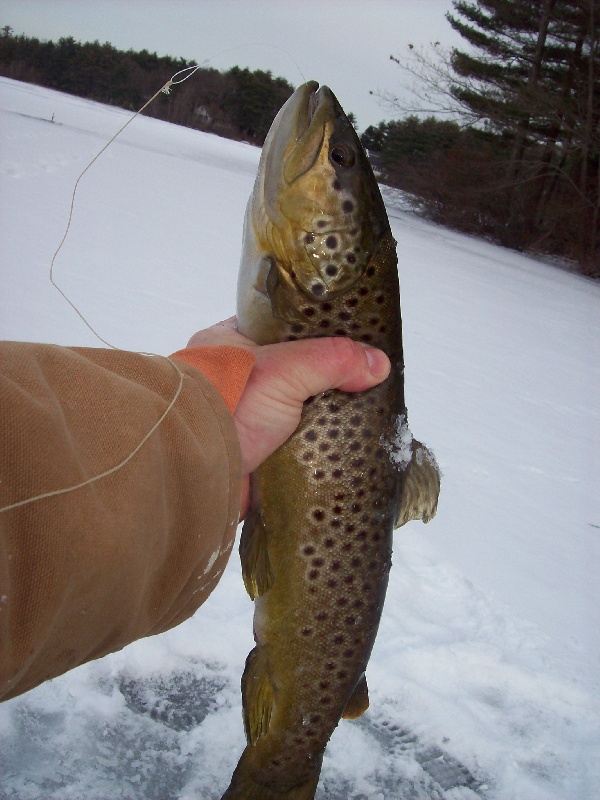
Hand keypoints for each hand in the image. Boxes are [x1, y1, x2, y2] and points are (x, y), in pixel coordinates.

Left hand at [188, 319, 390, 518]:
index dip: (317, 330)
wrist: (192, 472)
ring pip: (296, 409)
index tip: (352, 335)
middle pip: (294, 369)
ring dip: (323, 414)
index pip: (281, 326)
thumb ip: (332, 360)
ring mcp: (246, 416)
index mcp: (231, 342)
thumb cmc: (226, 403)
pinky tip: (346, 440)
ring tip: (366, 408)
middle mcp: (237, 377)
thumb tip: (379, 363)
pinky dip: (315, 443)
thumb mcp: (283, 370)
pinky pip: (294, 442)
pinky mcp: (256, 451)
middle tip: (365, 375)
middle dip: (326, 378)